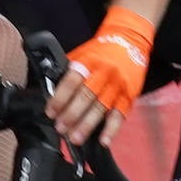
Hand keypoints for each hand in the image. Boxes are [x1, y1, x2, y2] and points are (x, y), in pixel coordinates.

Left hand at [46, 6, 152, 147]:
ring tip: (75, 138)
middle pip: (86, 96)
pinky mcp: (129, 95)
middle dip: (71, 115)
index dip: (59, 98)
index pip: (71, 81)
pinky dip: (112, 129)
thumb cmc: (100, 51)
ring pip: (101, 108)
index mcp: (88, 62)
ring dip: (87, 125)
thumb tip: (50, 91)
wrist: (130, 40)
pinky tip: (103, 140)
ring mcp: (117, 85)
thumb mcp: (82, 54)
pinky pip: (120, 115)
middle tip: (60, 129)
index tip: (50, 112)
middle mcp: (103, 73)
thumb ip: (69, 71)